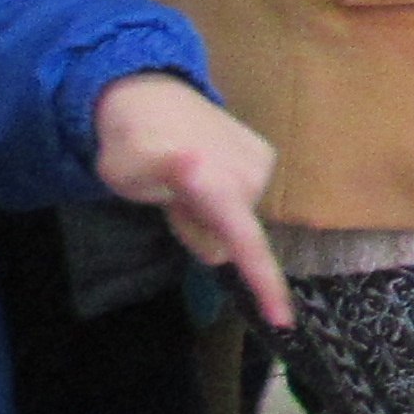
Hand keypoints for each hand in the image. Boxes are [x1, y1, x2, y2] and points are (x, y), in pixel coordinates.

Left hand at [93, 73, 291, 328]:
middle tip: (173, 200)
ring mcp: (262, 158)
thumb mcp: (134, 185)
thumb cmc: (130, 144)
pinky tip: (204, 167)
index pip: (244, 244)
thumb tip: (221, 243)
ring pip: (241, 216)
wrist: (146, 93)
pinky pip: (247, 195)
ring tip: (186, 180)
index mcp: (213, 182)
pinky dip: (226, 194)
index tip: (284, 320)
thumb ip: (181, 217)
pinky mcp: (265, 152)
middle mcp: (249, 170)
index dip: (263, 283)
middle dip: (205, 229)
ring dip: (214, 211)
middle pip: (234, 234)